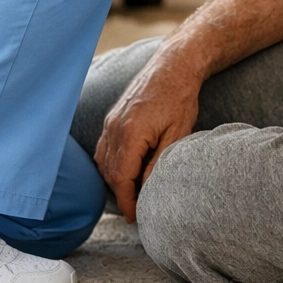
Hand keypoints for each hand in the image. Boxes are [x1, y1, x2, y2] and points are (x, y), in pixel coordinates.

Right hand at [94, 48, 202, 221]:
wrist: (173, 65)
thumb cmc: (180, 97)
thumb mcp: (177, 134)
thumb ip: (159, 163)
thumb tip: (148, 190)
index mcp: (131, 133)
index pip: (121, 178)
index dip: (126, 201)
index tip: (135, 217)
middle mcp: (114, 127)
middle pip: (109, 172)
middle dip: (120, 194)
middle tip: (137, 209)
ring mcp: (110, 120)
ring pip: (103, 161)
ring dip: (114, 179)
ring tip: (132, 193)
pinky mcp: (112, 116)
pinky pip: (103, 147)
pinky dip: (111, 163)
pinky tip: (126, 170)